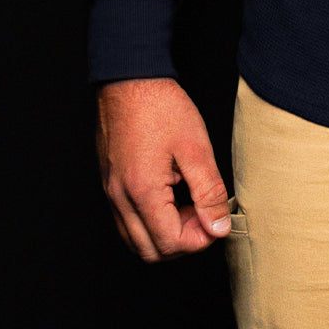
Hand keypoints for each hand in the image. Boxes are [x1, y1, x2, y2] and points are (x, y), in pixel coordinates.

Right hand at [96, 77, 230, 260]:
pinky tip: (171, 194)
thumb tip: (219, 227)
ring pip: (136, 239)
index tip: (217, 219)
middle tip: (204, 214)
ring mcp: (111, 192)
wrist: (129, 78)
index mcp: (141, 192)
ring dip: (165, 233)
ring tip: (189, 202)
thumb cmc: (161, 107)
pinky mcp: (110, 183)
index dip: (200, 239)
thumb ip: (209, 192)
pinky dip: (151, 219)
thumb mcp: (196, 148)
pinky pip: (127, 219)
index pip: (170, 243)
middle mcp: (120, 198)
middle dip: (182, 242)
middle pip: (150, 250)